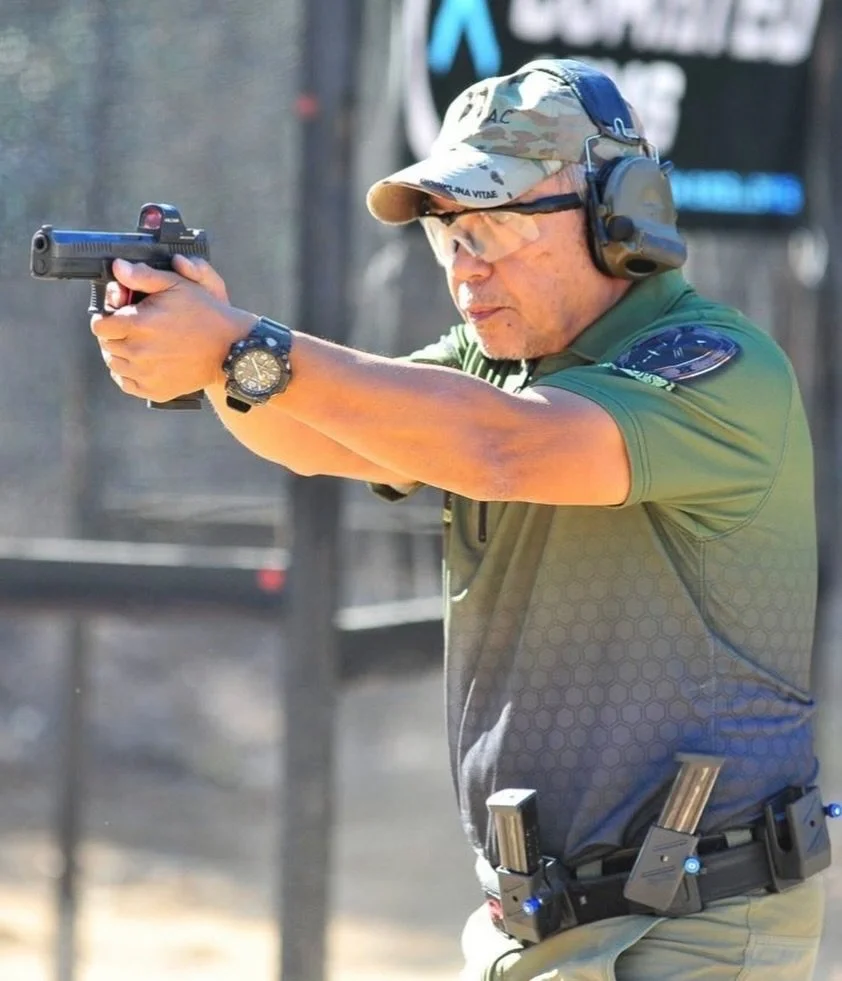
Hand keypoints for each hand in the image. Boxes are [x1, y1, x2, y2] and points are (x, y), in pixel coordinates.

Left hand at [91, 255, 253, 401]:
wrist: (231, 350)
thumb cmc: (206, 314)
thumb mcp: (178, 285)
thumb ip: (143, 276)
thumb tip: (118, 268)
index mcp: (138, 324)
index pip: (99, 325)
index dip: (106, 318)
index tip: (117, 316)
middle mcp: (138, 352)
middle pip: (106, 345)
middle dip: (114, 335)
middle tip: (131, 329)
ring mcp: (146, 374)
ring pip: (114, 365)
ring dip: (120, 354)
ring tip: (138, 345)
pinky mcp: (155, 391)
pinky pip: (127, 384)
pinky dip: (130, 374)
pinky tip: (142, 364)